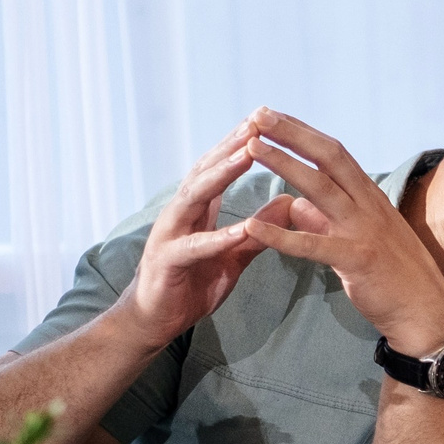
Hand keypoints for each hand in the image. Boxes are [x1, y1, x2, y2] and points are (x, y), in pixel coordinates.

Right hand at [119, 117, 285, 348]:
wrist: (155, 321)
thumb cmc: (192, 285)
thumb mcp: (233, 255)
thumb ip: (258, 231)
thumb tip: (289, 204)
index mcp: (196, 210)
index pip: (218, 169)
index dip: (240, 145)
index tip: (266, 121)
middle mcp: (180, 214)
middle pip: (205, 171)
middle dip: (231, 146)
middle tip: (256, 122)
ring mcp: (170, 235)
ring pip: (195, 197)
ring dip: (221, 175)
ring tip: (247, 155)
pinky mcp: (167, 262)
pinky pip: (195, 247)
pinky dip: (218, 237)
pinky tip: (241, 228)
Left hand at [237, 109, 443, 352]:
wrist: (427, 313)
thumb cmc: (394, 278)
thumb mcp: (359, 239)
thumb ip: (325, 220)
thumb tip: (295, 205)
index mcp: (370, 198)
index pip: (334, 153)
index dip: (302, 132)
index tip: (273, 116)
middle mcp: (369, 206)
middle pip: (328, 157)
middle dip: (291, 133)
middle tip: (258, 115)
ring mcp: (365, 231)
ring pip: (320, 188)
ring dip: (284, 164)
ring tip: (251, 147)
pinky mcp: (358, 261)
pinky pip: (313, 245)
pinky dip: (281, 236)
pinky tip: (252, 228)